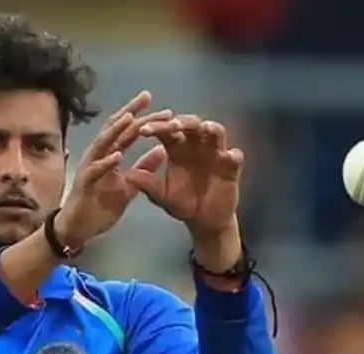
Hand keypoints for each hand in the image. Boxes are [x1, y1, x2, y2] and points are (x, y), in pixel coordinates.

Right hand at [54, 91, 172, 248]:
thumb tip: (162, 151)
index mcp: (110, 154)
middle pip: (114, 128)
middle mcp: (98, 155)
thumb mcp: (129, 185)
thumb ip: (144, 168)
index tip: (164, 109)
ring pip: (102, 143)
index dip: (144, 118)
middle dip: (131, 112)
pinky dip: (107, 162)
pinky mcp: (85, 183)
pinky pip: (96, 170)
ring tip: (131, 118)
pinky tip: (118, 154)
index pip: (127, 131)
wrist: (79, 227)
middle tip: (147, 98)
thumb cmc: (100, 206)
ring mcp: (89, 167)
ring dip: (116, 130)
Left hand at [127, 115, 243, 238]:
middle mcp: (196, 145)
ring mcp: (215, 153)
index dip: (156, 127)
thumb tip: (128, 175)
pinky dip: (233, 155)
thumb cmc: (182, 204)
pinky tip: (229, 156)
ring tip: (206, 128)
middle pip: (191, 124)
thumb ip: (148, 184)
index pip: (166, 130)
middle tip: (173, 123)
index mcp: (176, 148)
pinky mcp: (231, 167)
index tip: (142, 130)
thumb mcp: (162, 196)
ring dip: (211, 129)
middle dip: (183, 122)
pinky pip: (235, 157)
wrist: (204, 221)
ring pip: (216, 133)